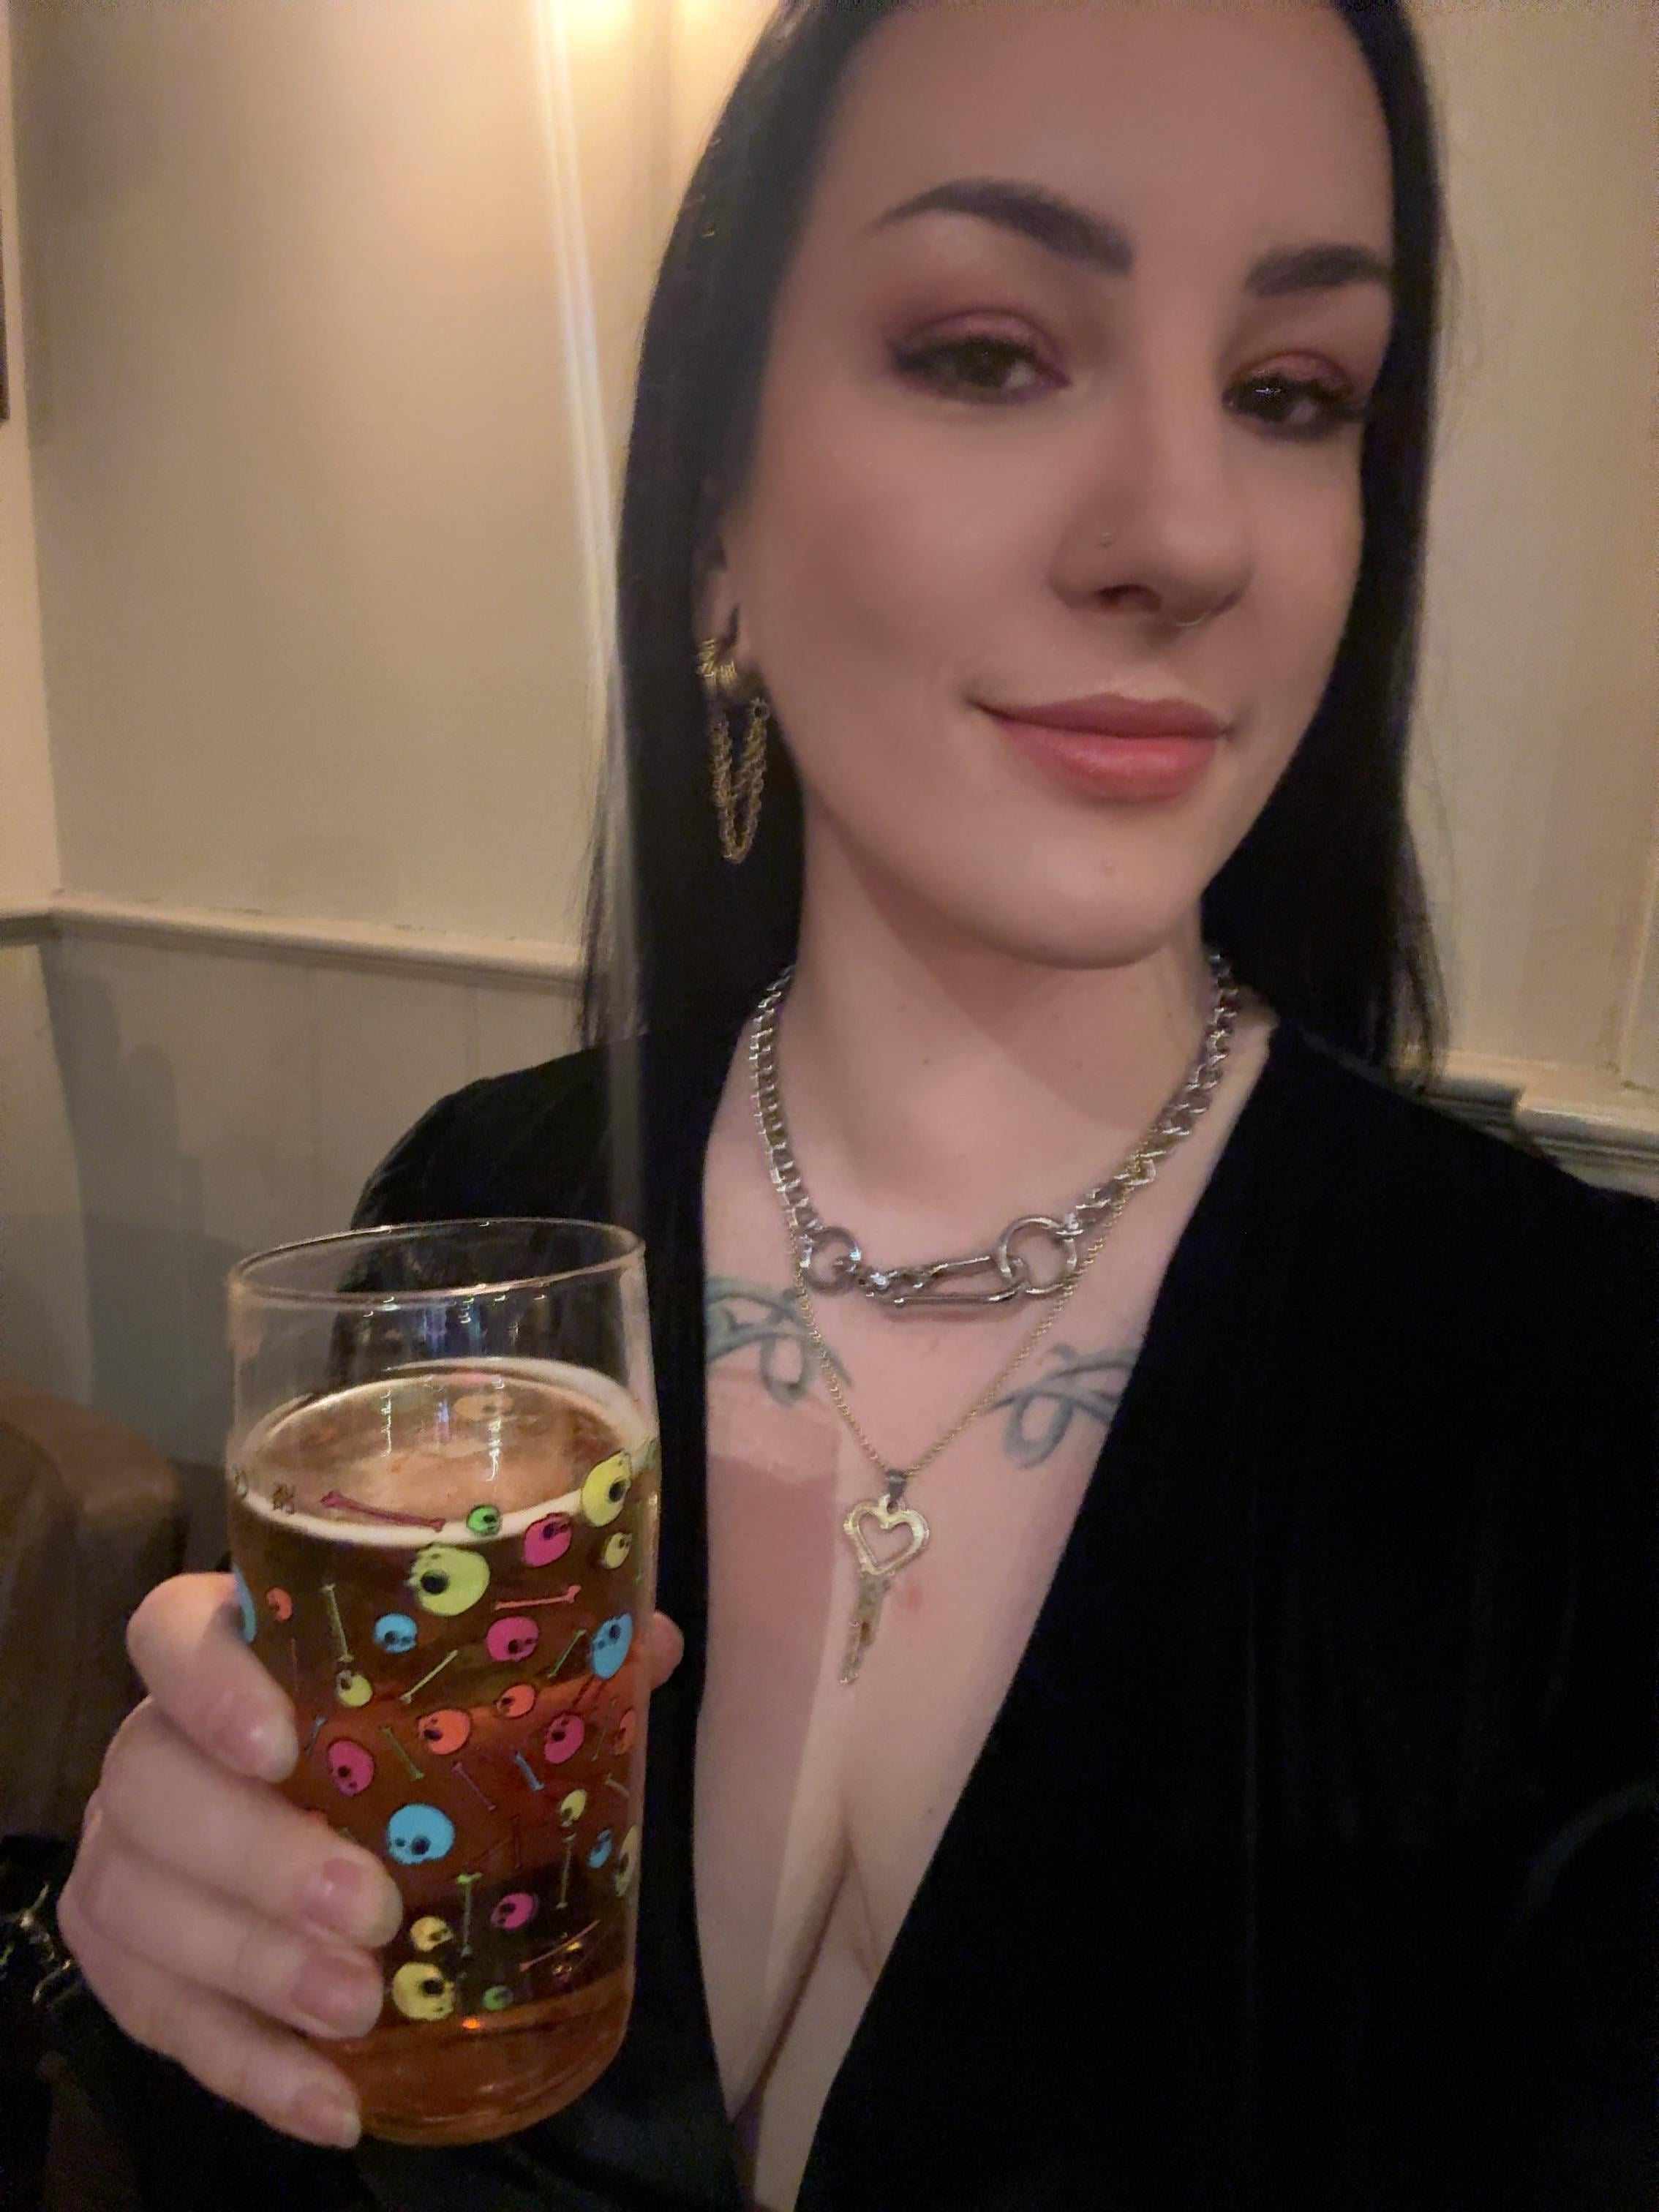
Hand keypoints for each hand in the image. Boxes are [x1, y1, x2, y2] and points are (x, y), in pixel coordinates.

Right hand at [58, 1572, 684, 2148]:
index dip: (207, 1683)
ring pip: (137, 1907)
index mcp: (228, 1656)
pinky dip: (245, 2067)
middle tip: (371, 1910)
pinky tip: (330, 2103)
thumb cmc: (400, 1739)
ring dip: (252, 1968)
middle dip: (256, 1858)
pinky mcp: (124, 1960)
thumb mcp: (472, 1690)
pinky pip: (155, 2019)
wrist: (317, 1823)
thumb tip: (652, 1643)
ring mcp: (124, 1856)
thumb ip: (557, 1655)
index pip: (169, 1632)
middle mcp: (152, 1749)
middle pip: (148, 1787)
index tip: (283, 1744)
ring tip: (359, 2008)